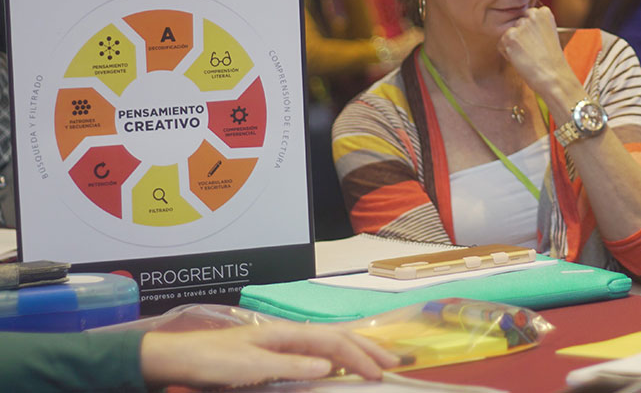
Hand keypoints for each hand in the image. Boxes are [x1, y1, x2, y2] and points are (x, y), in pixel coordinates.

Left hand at [140, 323, 398, 387]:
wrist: (178, 359)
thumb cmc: (213, 363)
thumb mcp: (251, 367)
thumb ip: (292, 365)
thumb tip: (330, 365)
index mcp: (288, 333)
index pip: (335, 343)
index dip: (360, 358)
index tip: (379, 376)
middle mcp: (290, 334)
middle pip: (338, 337)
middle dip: (367, 349)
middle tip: (393, 364)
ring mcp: (283, 342)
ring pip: (330, 342)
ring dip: (356, 350)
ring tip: (376, 360)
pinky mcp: (275, 353)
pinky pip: (316, 351)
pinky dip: (337, 356)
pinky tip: (340, 364)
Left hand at [497, 6, 580, 106]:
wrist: (553, 76)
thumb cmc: (552, 60)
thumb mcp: (549, 35)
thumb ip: (535, 26)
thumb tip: (518, 26)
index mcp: (544, 12)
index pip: (527, 17)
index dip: (531, 32)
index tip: (540, 43)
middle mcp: (532, 14)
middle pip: (517, 25)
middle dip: (521, 37)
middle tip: (534, 51)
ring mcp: (521, 25)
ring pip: (508, 34)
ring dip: (514, 46)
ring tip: (528, 56)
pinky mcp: (510, 36)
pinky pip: (501, 44)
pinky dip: (507, 54)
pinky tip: (522, 59)